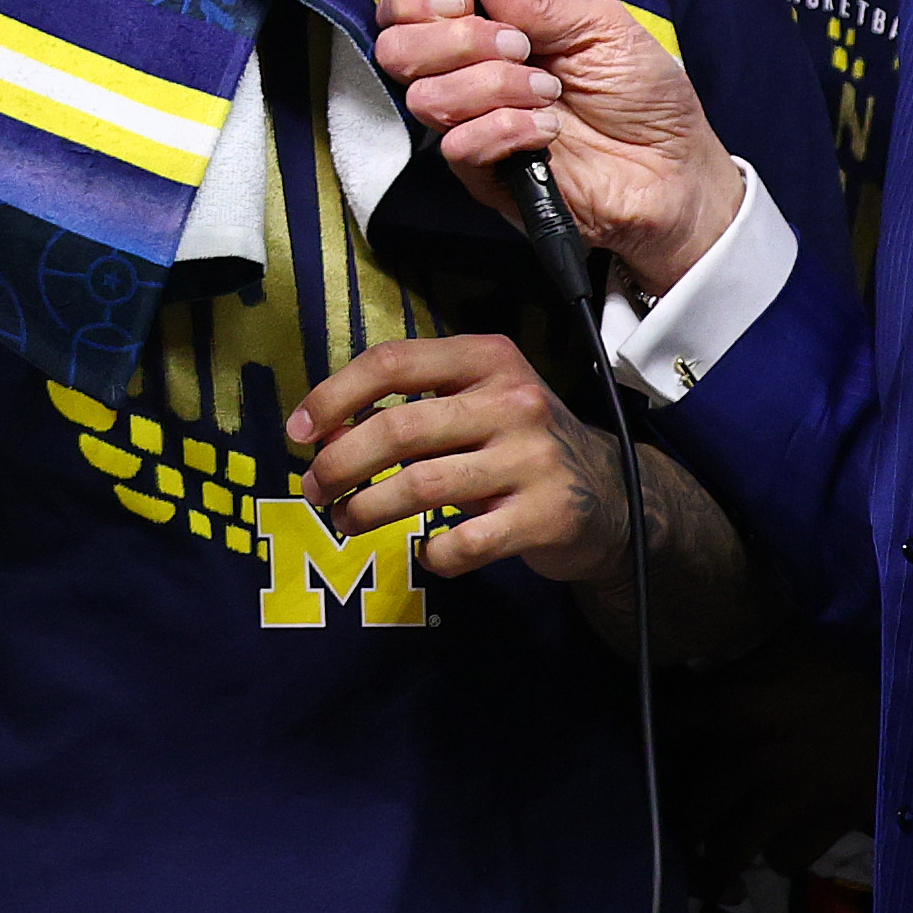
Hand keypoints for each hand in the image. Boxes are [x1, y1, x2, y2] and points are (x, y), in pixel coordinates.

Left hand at [287, 333, 632, 590]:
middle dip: (338, 464)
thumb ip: (411, 404)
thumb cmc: (518, 442)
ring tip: (346, 521)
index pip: (391, 363)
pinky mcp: (547, 517)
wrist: (614, 495)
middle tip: (315, 490)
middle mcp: (513, 402)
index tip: (298, 432)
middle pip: (397, 430)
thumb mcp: (474, 401)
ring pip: (420, 487)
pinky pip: (464, 542)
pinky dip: (433, 553)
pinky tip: (426, 552)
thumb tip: (321, 430)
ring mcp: (533, 460)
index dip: (333, 397)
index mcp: (486, 358)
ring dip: (367, 510)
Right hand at [375, 0, 741, 300]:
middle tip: (518, 47)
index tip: (464, 0)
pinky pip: (459, 146)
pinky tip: (547, 132)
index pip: (406, 9)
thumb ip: (537, 1)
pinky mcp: (486, 175)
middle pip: (396, 51)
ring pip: (426, 98)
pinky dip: (506, 129)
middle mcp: (468, 77)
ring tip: (548, 93)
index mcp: (487, 33)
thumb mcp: (602, 28)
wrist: (674, 170)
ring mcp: (473, 126)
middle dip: (455, 40)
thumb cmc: (644, 97)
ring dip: (492, 86)